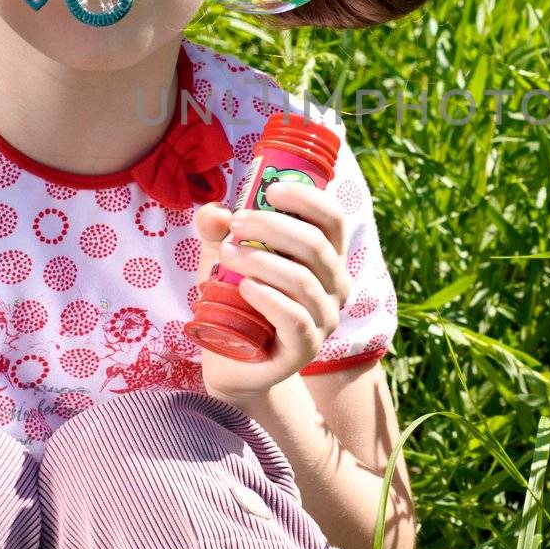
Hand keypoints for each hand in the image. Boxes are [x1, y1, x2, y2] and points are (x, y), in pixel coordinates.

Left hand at [191, 181, 352, 406]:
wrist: (230, 359)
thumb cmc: (234, 299)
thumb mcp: (223, 256)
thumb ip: (218, 231)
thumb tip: (215, 214)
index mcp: (325, 256)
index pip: (332, 220)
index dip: (308, 199)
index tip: (272, 190)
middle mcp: (335, 285)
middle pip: (315, 245)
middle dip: (272, 227)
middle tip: (235, 224)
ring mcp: (324, 318)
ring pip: (303, 281)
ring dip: (262, 260)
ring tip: (228, 254)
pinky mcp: (307, 348)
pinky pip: (295, 318)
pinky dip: (268, 298)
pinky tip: (244, 287)